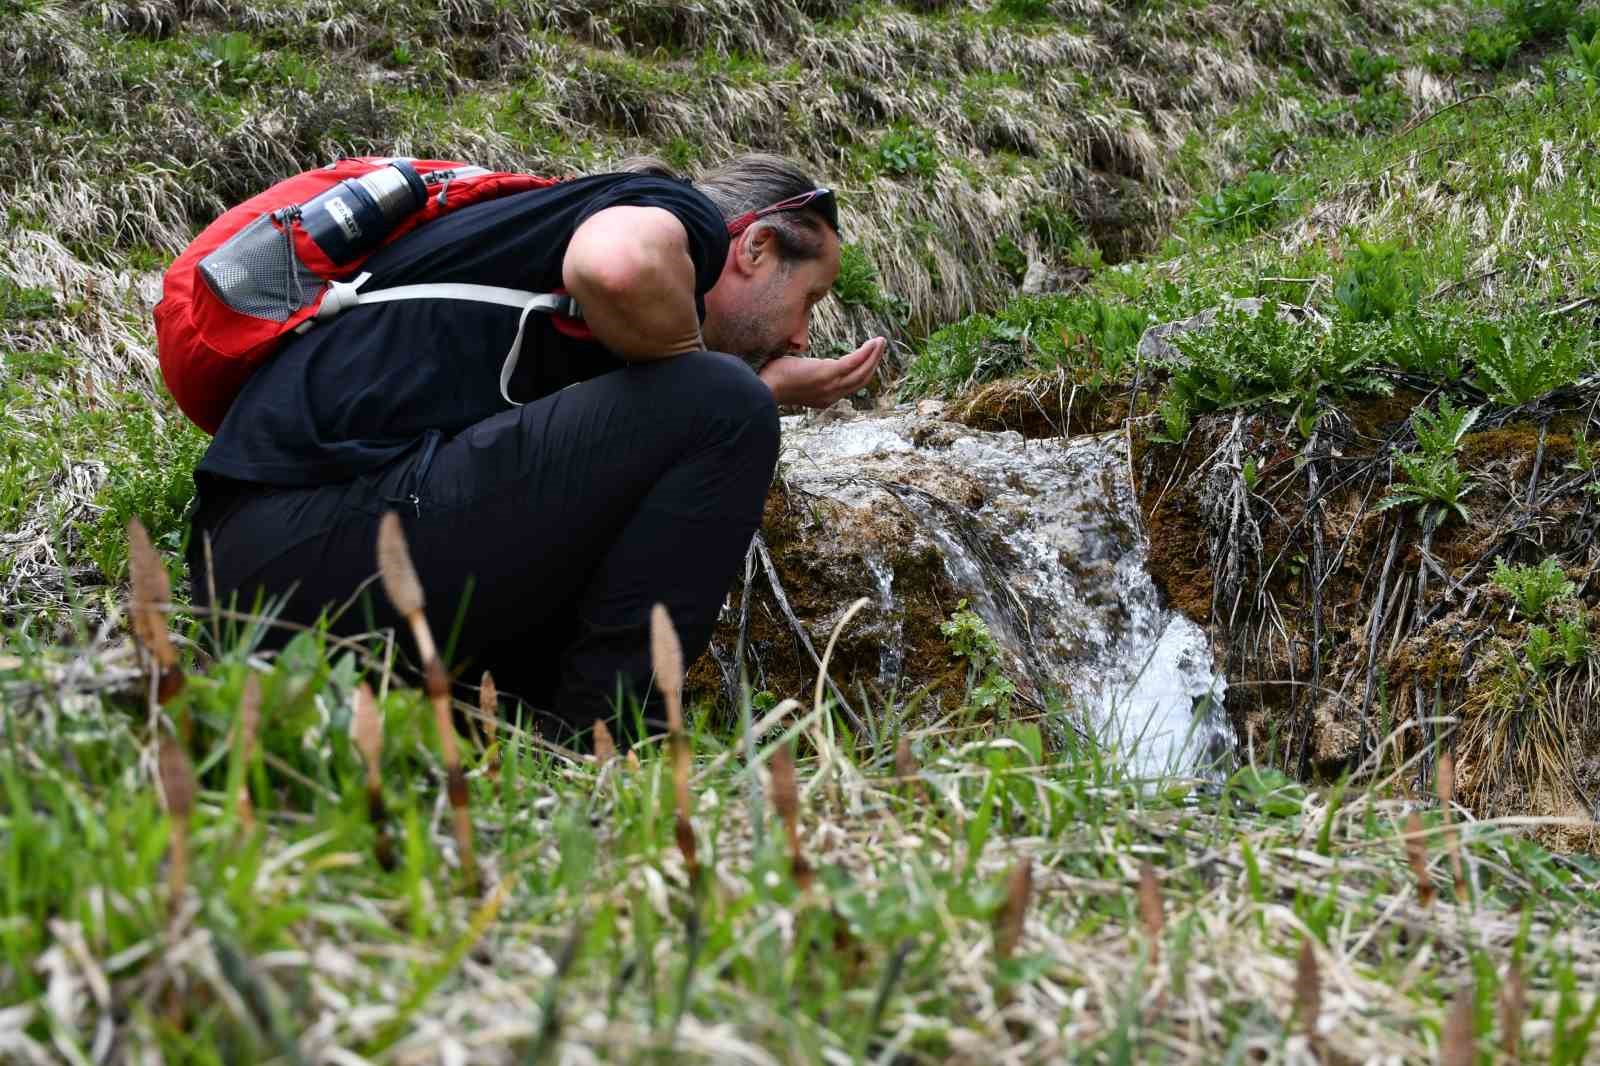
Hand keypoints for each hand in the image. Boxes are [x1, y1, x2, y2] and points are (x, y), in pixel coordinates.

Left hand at [759, 337, 885, 408]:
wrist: (763, 387)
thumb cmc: (771, 381)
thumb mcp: (794, 378)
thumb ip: (804, 371)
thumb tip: (799, 356)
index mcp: (823, 397)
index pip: (849, 386)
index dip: (862, 372)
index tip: (868, 358)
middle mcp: (831, 395)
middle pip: (861, 380)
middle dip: (873, 362)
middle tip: (880, 347)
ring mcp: (831, 386)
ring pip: (862, 371)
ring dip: (874, 355)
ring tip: (880, 341)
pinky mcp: (829, 374)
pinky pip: (854, 362)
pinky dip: (866, 352)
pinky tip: (873, 342)